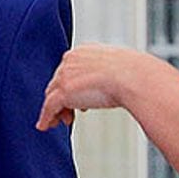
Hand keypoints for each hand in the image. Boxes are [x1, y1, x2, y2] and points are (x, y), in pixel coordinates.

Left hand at [36, 44, 159, 130]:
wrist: (133, 77)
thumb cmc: (132, 74)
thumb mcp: (117, 69)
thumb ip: (105, 75)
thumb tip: (106, 88)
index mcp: (83, 51)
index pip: (68, 70)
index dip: (70, 86)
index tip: (75, 100)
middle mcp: (71, 60)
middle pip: (57, 82)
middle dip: (61, 100)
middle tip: (67, 115)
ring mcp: (65, 75)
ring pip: (52, 95)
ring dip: (53, 110)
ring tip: (57, 122)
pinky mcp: (64, 91)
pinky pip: (49, 107)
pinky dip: (46, 117)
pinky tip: (45, 126)